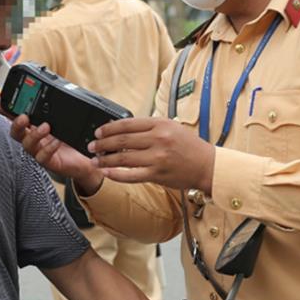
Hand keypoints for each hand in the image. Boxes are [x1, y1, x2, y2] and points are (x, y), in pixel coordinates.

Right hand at [0, 106, 103, 194]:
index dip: (4, 111)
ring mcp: (39, 151)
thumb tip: (53, 88)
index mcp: (34, 127)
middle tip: (24, 117)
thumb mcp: (64, 120)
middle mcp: (34, 140)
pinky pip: (42, 156)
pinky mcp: (48, 162)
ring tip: (46, 127)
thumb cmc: (73, 139)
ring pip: (27, 145)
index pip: (16, 118)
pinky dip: (48, 148)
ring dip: (34, 135)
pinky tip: (56, 141)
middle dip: (16, 124)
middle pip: (16, 133)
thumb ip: (55, 109)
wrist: (86, 158)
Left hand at [89, 117, 214, 191]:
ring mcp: (157, 158)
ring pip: (123, 157)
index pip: (127, 124)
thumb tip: (123, 129)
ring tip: (95, 160)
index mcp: (160, 125)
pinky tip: (106, 172)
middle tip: (92, 146)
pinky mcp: (157, 174)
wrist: (207, 165)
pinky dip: (116, 174)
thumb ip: (150, 127)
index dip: (109, 128)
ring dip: (105, 159)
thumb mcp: (171, 127)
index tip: (98, 131)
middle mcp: (158, 139)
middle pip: (122, 140)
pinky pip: (131, 175)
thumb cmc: (189, 146)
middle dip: (102, 143)